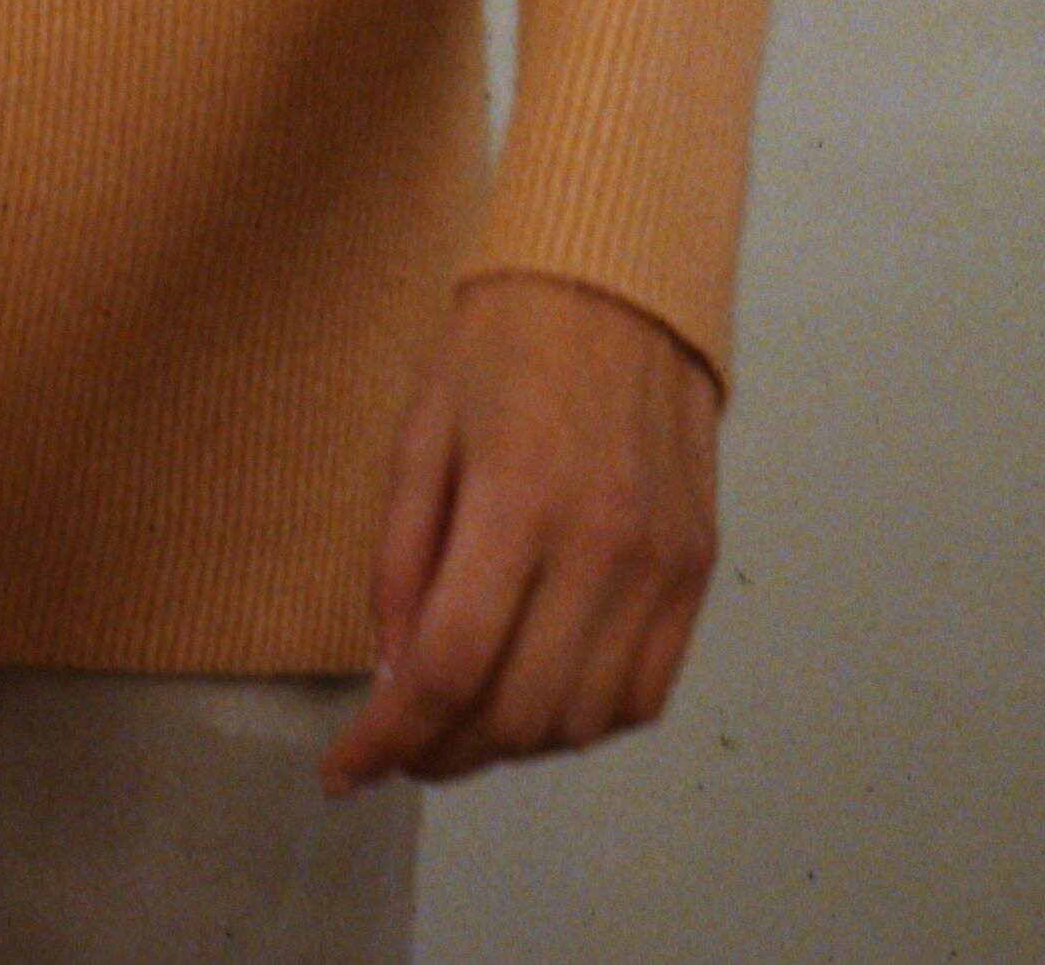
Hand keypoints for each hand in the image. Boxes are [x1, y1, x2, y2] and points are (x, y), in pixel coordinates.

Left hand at [322, 272, 718, 789]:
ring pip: (584, 722)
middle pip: (518, 713)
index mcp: (518, 499)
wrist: (620, 275)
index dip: (389, 738)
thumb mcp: (420, 431)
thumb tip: (393, 676)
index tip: (345, 769)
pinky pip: (645, 694)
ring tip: (465, 717)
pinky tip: (541, 690)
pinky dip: (587, 719)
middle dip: (444, 752)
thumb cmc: (504, 338)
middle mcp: (602, 545)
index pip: (449, 666)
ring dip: (513, 743)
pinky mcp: (698, 569)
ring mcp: (661, 564)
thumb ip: (401, 561)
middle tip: (402, 744)